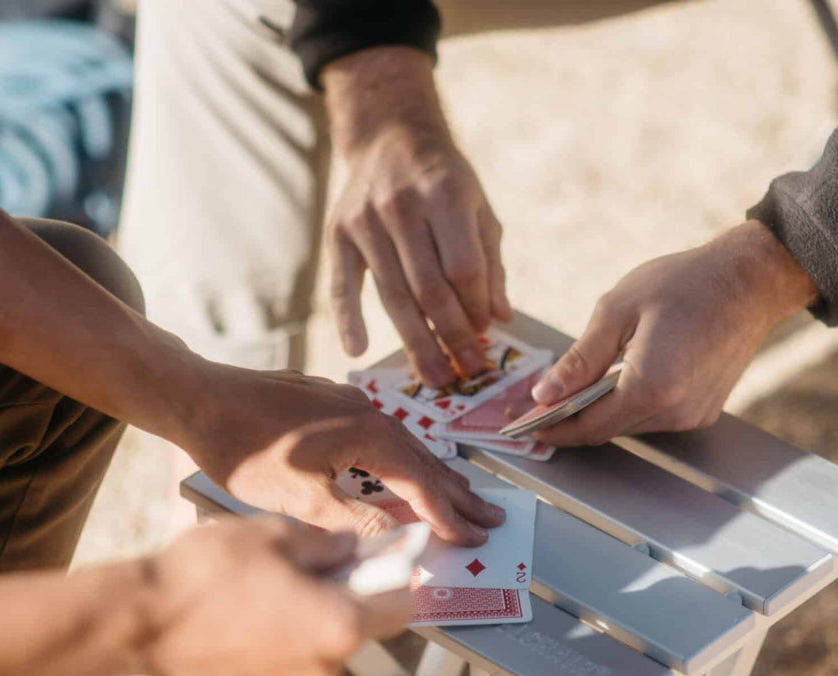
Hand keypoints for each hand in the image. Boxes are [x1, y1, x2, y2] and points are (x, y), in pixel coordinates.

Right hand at [140, 518, 407, 675]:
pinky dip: (280, 642)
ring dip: (309, 620)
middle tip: (311, 564)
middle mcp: (325, 669)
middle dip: (345, 596)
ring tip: (266, 588)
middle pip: (358, 628)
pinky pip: (289, 666)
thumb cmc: (206, 573)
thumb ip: (328, 543)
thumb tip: (352, 547)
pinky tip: (244, 614)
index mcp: (340, 626)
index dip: (395, 578)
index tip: (382, 560)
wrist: (139, 623)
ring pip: (321, 648)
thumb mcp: (275, 535)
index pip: (401, 607)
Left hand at [178, 364, 503, 545]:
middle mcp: (368, 413)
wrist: (198, 396)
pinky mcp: (331, 402)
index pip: (421, 484)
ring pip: (406, 446)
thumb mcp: (297, 496)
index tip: (473, 539)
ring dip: (434, 476)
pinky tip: (404, 469)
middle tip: (492, 518)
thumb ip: (352, 519)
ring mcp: (350, 403)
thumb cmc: (242, 448)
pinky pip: (384, 436)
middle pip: (425, 461)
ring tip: (461, 497)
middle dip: (459, 494)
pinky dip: (404, 460)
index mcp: (368, 435)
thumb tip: (395, 540)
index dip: (448, 516)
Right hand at [322, 47, 510, 386]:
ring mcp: (366, 220)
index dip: (475, 307)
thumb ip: (490, 263)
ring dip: (415, 342)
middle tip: (465, 372)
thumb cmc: (445, 181)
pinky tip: (358, 350)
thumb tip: (499, 318)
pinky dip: (349, 319)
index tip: (484, 336)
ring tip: (434, 376)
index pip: (463, 268)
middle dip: (450, 335)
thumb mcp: (479, 210)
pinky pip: (342, 285)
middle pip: (429, 288)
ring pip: (393, 294)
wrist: (390, 137)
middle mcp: (402, 206)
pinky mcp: (338, 234)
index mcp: (446, 195)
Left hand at [528, 222, 818, 446]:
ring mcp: (693, 415)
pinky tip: (615, 379)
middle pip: (606, 430)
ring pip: (628, 425)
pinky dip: (628, 403)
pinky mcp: (704, 410)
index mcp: (650, 387)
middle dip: (569, 419)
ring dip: (599, 411)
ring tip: (572, 387)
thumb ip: (579, 360)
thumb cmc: (687, 283)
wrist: (752, 280)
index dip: (551, 428)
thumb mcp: (618, 310)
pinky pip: (653, 416)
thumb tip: (544, 395)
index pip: (588, 427)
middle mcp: (674, 412)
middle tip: (535, 401)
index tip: (522, 423)